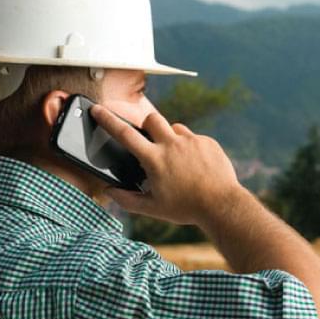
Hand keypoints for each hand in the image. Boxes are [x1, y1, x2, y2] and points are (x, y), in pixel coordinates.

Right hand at [90, 104, 245, 225]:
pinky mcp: (208, 142)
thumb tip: (109, 191)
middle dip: (146, 125)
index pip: (125, 134)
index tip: (97, 109)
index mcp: (154, 159)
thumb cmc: (185, 208)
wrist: (221, 205)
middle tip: (151, 143)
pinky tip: (196, 166)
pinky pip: (193, 138)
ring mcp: (191, 141)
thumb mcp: (152, 208)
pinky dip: (190, 148)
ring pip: (174, 128)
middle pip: (151, 118)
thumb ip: (127, 199)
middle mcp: (171, 144)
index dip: (108, 120)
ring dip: (170, 139)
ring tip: (177, 161)